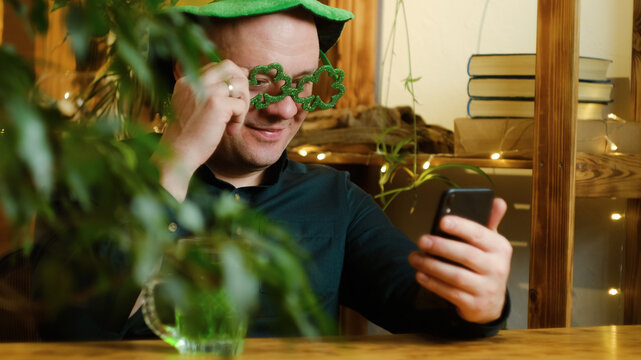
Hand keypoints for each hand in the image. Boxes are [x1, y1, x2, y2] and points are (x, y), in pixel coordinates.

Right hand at [151, 60, 249, 200]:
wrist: (178, 155)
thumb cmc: (188, 137)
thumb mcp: (193, 108)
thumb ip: (207, 94)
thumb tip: (238, 80)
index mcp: (185, 81)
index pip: (217, 66)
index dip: (231, 79)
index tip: (233, 98)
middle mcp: (194, 81)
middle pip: (230, 66)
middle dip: (241, 84)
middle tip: (239, 107)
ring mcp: (205, 90)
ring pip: (239, 83)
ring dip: (243, 103)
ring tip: (233, 122)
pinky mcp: (216, 103)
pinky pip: (240, 104)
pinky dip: (240, 119)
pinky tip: (230, 131)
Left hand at [408, 198, 511, 323]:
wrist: (491, 303)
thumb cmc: (485, 265)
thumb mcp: (491, 245)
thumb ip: (489, 223)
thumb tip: (497, 201)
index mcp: (500, 248)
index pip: (480, 234)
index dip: (460, 226)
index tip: (441, 221)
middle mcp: (497, 268)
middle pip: (466, 255)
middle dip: (441, 246)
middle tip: (421, 240)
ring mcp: (487, 289)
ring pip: (456, 276)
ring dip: (431, 266)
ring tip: (414, 258)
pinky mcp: (475, 305)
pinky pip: (450, 293)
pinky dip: (433, 283)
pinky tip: (420, 274)